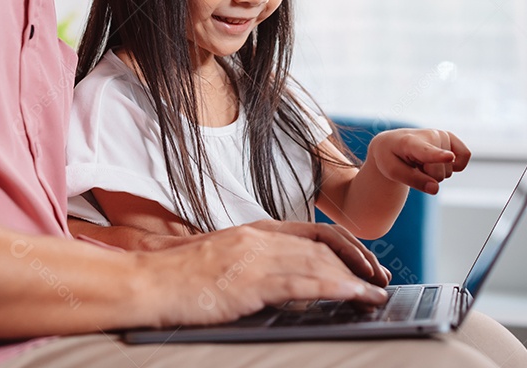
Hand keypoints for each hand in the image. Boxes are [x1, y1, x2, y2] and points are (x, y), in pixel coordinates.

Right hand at [144, 224, 390, 326]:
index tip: (365, 261)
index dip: (346, 244)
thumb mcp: (221, 259)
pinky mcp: (250, 280)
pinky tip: (353, 296)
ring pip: (319, 261)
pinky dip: (336, 287)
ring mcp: (255, 257)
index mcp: (253, 231)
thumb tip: (281, 277)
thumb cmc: (178, 278)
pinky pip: (304, 281)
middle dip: (358, 263)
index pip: (313, 230)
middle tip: (380, 280)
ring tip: (376, 294)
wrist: (146, 282)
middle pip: (323, 244)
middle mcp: (259, 238)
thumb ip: (252, 261)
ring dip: (355, 279)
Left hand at [367, 128, 469, 194]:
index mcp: (409, 143)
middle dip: (428, 176)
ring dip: (436, 171)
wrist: (392, 142)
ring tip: (421, 160)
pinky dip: (455, 165)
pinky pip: (465, 155)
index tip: (449, 157)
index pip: (425, 151)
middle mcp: (428, 135)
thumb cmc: (391, 157)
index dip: (438, 156)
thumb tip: (436, 189)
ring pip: (450, 169)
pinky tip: (439, 160)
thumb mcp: (393, 172)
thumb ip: (414, 181)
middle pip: (439, 172)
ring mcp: (441, 134)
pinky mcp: (451, 137)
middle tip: (414, 165)